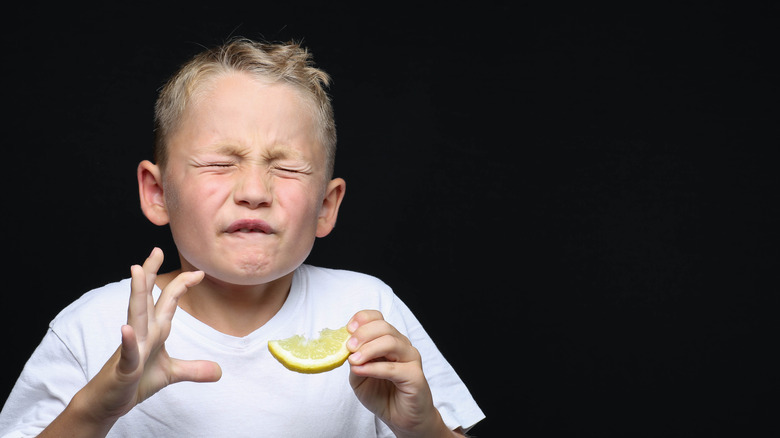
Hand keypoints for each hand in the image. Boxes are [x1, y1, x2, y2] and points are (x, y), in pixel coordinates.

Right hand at [76, 248, 221, 424]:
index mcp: (154, 331)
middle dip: (151, 273)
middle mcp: (142, 334)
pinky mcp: (124, 368)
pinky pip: (127, 353)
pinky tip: (127, 329)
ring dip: (137, 293)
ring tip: (137, 269)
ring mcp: (131, 348)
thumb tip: (219, 371)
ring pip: (135, 316)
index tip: (200, 272)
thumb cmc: (135, 383)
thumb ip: (193, 369)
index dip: (181, 286)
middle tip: (157, 249)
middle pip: (147, 298)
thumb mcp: (170, 374)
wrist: (108, 404)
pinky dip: (128, 342)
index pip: (167, 302)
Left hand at [347, 310, 454, 437]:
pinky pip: (393, 368)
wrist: (402, 419)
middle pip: (384, 327)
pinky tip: (361, 370)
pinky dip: (374, 367)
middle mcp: (401, 346)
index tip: (348, 329)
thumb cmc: (383, 396)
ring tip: (354, 360)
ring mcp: (410, 359)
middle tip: (349, 346)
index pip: (378, 318)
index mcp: (388, 341)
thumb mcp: (359, 377)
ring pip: (391, 342)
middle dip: (363, 334)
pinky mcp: (415, 376)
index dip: (363, 319)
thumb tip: (346, 349)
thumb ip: (354, 361)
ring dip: (368, 349)